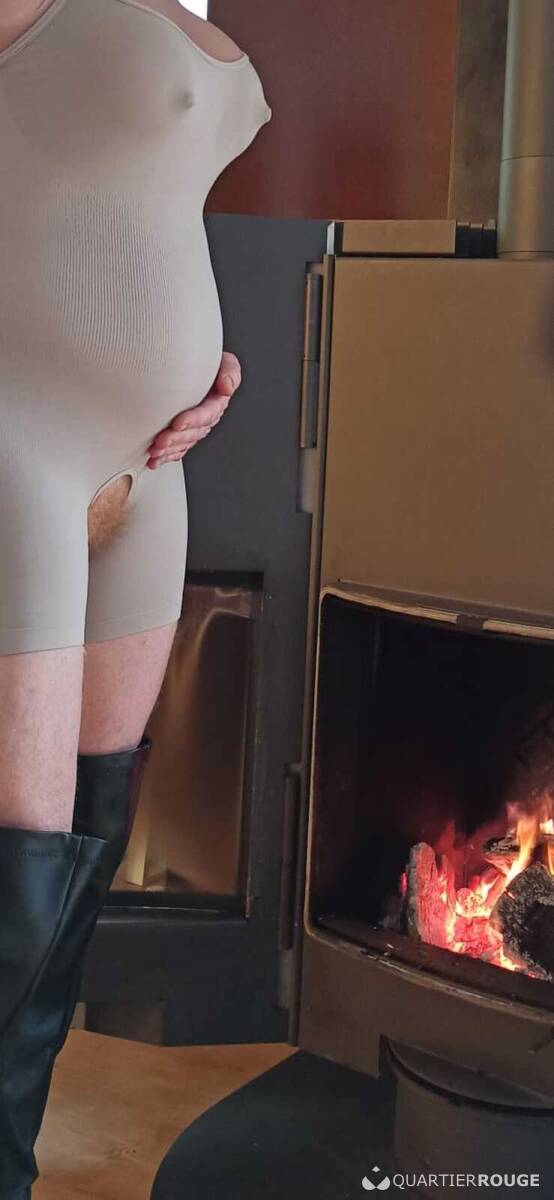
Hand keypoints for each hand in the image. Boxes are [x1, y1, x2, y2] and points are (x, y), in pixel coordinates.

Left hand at [146, 351, 241, 468]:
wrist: (192, 364)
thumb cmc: (206, 362)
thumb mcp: (224, 362)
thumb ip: (230, 370)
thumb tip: (227, 387)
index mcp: (216, 402)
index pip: (206, 413)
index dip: (192, 419)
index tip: (177, 423)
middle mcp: (206, 418)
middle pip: (193, 432)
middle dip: (176, 439)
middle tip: (160, 441)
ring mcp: (195, 428)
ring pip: (183, 443)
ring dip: (169, 450)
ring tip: (155, 452)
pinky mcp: (183, 434)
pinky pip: (177, 449)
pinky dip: (165, 457)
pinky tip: (154, 461)